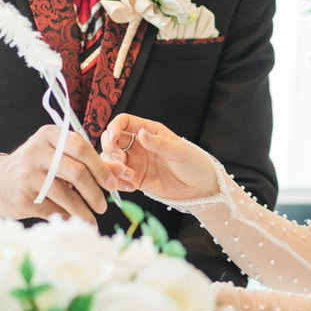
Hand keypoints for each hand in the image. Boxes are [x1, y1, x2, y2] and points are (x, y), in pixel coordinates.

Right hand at [0, 125, 110, 221]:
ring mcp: (27, 173)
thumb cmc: (36, 168)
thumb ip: (90, 161)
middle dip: (95, 192)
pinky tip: (74, 221)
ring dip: (83, 211)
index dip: (100, 166)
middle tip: (103, 206)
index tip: (112, 184)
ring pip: (66, 194)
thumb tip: (121, 170)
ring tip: (92, 220)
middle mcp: (37, 151)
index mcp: (50, 135)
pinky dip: (67, 217)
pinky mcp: (22, 195)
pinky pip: (53, 208)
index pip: (81, 146)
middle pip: (76, 171)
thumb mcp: (59, 157)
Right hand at [101, 114, 218, 201]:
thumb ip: (160, 144)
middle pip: (111, 141)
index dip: (114, 127)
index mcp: (149, 131)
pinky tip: (131, 186)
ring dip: (112, 167)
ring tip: (128, 175)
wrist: (201, 188)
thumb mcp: (180, 151)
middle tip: (119, 160)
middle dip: (110, 149)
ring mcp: (135, 162)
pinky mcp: (135, 179)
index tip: (113, 137)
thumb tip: (142, 134)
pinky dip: (118, 182)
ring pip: (111, 160)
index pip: (123, 122)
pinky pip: (118, 178)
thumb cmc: (195, 164)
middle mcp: (139, 145)